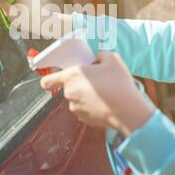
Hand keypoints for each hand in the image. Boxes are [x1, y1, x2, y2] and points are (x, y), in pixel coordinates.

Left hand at [40, 52, 155, 135]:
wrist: (127, 111)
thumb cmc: (118, 84)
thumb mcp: (112, 59)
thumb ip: (100, 55)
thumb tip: (97, 59)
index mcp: (72, 76)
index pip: (47, 81)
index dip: (49, 80)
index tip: (54, 79)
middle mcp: (70, 93)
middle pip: (68, 87)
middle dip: (79, 84)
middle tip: (96, 80)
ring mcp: (76, 108)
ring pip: (77, 99)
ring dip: (86, 95)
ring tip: (104, 92)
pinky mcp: (84, 119)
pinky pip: (84, 109)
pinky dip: (92, 106)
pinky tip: (105, 103)